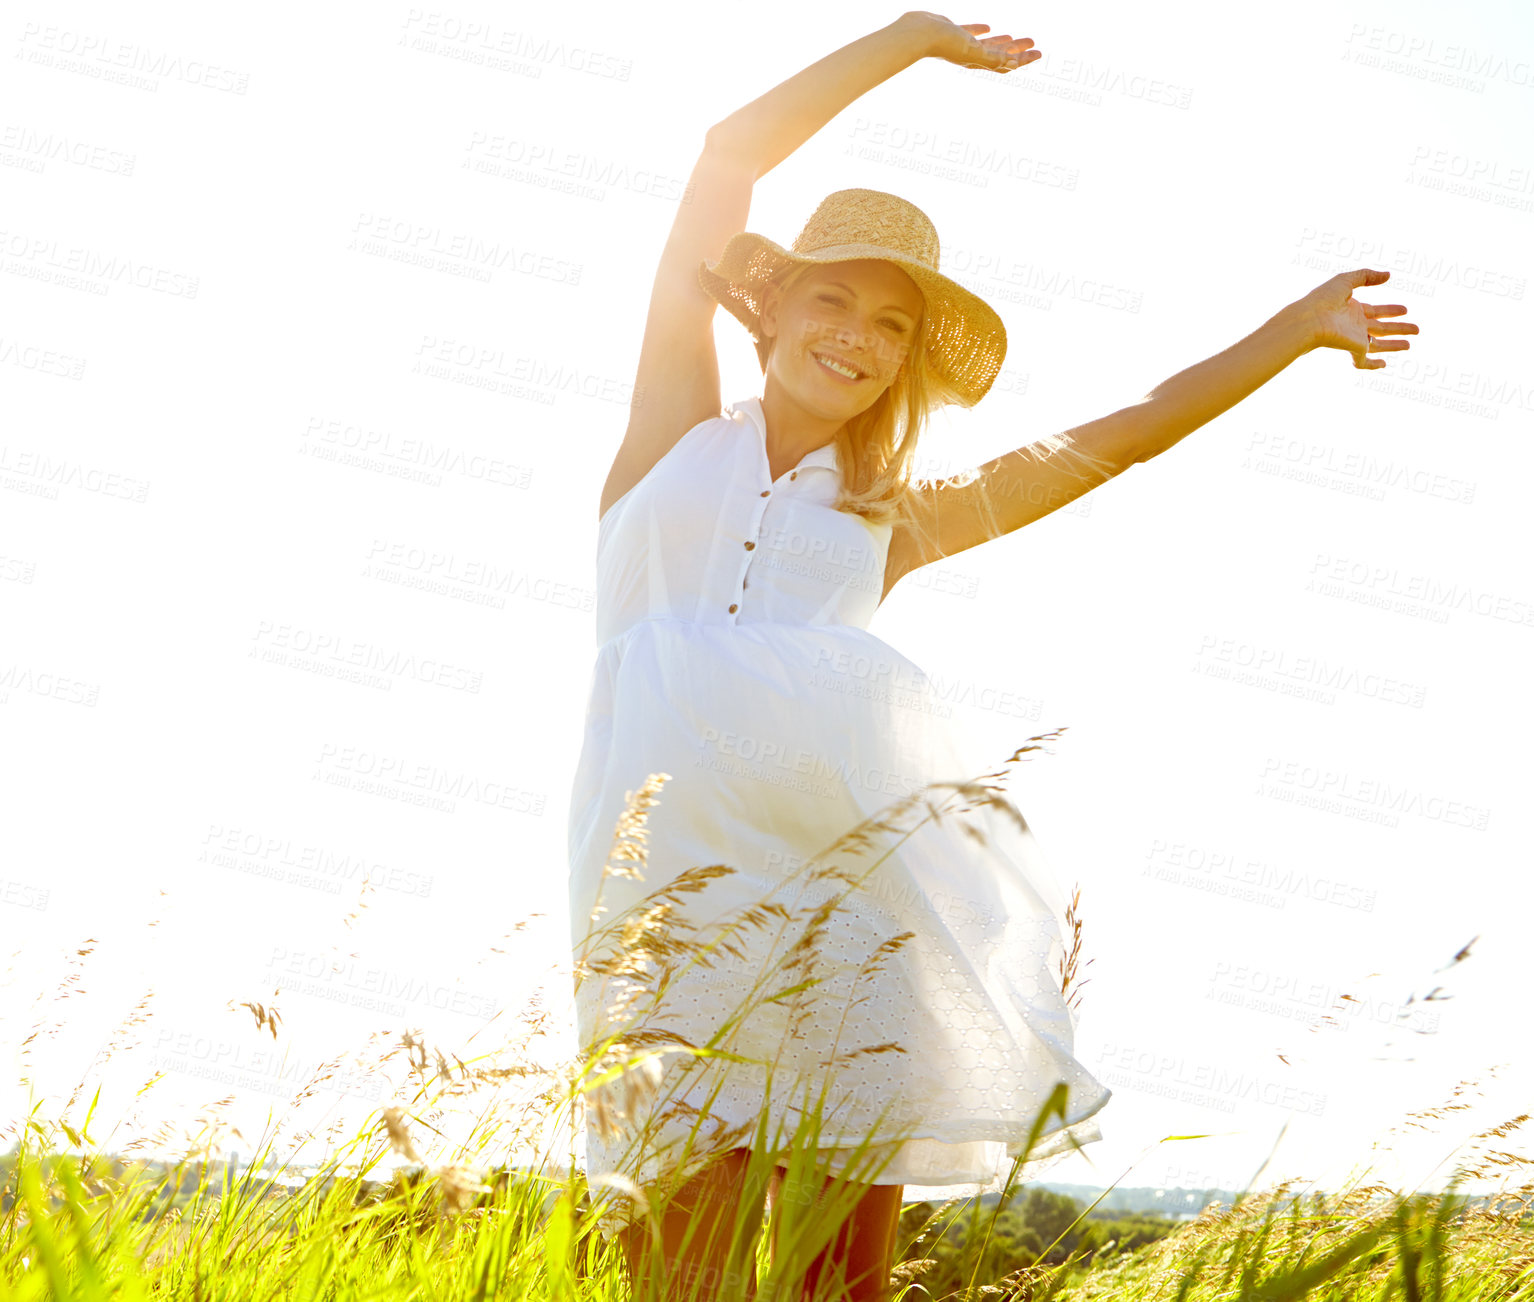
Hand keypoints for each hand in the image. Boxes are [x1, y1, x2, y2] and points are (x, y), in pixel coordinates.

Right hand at [895, 12, 1040, 72]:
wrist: (918, 33)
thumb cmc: (945, 43)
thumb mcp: (973, 51)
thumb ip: (993, 58)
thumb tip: (1014, 64)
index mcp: (978, 61)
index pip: (1006, 64)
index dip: (1023, 59)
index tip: (1039, 53)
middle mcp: (972, 56)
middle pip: (1000, 55)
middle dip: (1018, 50)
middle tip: (1032, 43)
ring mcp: (962, 45)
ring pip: (987, 44)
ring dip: (1002, 42)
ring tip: (1014, 38)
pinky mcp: (954, 33)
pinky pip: (971, 32)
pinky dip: (981, 31)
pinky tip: (988, 27)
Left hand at [1296, 268, 1419, 369]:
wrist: (1309, 319)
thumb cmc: (1322, 299)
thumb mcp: (1346, 280)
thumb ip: (1367, 275)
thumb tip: (1388, 275)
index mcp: (1353, 310)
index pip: (1376, 311)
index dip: (1391, 310)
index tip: (1405, 309)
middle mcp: (1355, 325)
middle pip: (1381, 328)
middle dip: (1399, 328)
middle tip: (1416, 329)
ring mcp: (1355, 339)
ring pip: (1379, 344)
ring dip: (1394, 345)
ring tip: (1410, 344)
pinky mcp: (1355, 349)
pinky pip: (1365, 361)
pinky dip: (1374, 364)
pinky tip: (1384, 364)